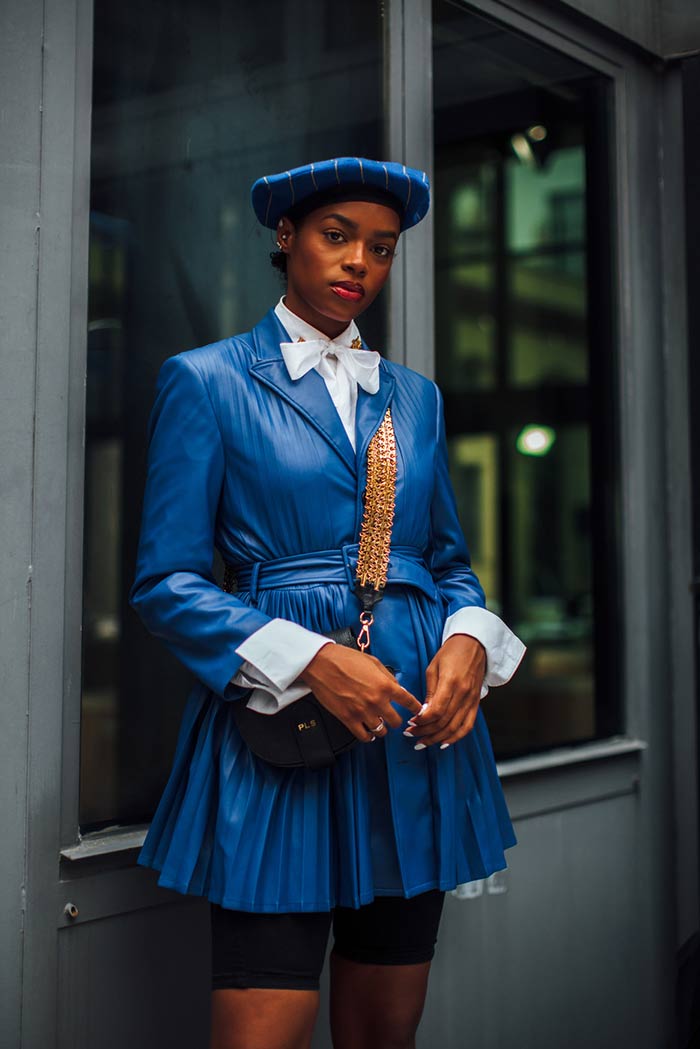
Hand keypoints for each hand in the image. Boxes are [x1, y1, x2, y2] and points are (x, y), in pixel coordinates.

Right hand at [299, 643, 421, 742]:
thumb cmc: (345, 659)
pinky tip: (368, 733)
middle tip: (392, 717)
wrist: (322, 663)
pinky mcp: (348, 719)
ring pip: (381, 731)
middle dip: (396, 720)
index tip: (416, 711)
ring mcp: (362, 712)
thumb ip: (388, 677)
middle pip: (396, 721)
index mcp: (385, 685)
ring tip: (379, 724)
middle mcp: (376, 701)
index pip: (409, 702)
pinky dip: (368, 736)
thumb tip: (397, 689)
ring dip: (381, 728)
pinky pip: (364, 736)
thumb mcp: (374, 662)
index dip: (415, 708)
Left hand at [406, 635, 485, 747]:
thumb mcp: (433, 668)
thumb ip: (430, 692)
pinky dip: (456, 737)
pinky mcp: (476, 703)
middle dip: (425, 732)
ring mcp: (471, 700)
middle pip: (444, 722)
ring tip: (423, 742)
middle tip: (411, 734)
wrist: (474, 645)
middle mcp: (463, 694)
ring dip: (437, 738)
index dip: (422, 721)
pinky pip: (468, 726)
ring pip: (455, 728)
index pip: (437, 710)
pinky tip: (444, 742)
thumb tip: (423, 712)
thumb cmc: (451, 653)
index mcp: (451, 682)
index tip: (411, 723)